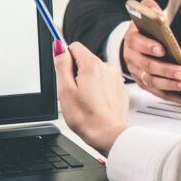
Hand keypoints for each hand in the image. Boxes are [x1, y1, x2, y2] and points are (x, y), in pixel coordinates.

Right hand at [54, 40, 129, 155]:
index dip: (65, 59)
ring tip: (85, 100)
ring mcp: (116, 78)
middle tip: (73, 92)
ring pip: (95, 72)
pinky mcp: (121, 89)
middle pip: (85, 60)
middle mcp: (107, 68)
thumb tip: (58, 46)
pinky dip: (99, 90)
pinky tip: (95, 104)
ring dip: (88, 81)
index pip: (74, 47)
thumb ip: (62, 64)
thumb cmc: (86, 116)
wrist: (108, 135)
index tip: (63, 72)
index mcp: (92, 65)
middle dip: (76, 72)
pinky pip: (105, 82)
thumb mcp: (65, 89)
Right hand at [121, 0, 180, 98]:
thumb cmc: (144, 30)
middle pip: (147, 66)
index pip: (137, 43)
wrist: (134, 44)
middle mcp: (132, 58)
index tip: (162, 49)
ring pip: (152, 82)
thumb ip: (149, 8)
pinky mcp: (146, 84)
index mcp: (132, 40)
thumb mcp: (144, 14)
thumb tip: (156, 13)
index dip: (149, 46)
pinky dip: (174, 97)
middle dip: (166, 70)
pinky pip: (159, 93)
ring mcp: (137, 73)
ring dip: (170, 85)